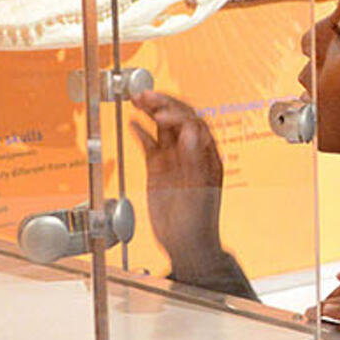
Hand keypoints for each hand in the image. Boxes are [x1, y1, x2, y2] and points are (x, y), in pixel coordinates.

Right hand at [129, 89, 227, 268]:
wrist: (186, 244)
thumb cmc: (200, 221)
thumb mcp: (199, 190)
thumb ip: (195, 159)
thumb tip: (192, 131)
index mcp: (207, 154)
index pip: (193, 123)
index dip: (177, 114)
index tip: (160, 115)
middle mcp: (191, 151)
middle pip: (177, 118)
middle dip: (162, 104)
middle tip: (143, 95)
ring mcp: (174, 158)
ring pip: (162, 126)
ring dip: (151, 111)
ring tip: (136, 98)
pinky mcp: (158, 167)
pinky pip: (150, 143)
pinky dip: (141, 132)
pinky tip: (133, 123)